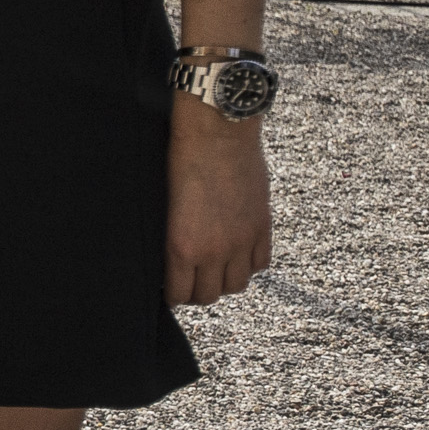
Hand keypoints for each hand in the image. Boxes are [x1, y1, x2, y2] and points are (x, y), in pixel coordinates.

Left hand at [163, 106, 270, 304]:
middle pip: (209, 296)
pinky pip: (261, 264)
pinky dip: (249, 264)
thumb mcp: (166, 207)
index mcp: (182, 247)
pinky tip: (238, 253)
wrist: (217, 133)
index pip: (179, 294)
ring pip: (237, 285)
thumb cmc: (181, 161)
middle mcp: (214, 251)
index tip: (170, 288)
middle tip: (190, 281)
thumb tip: (174, 257)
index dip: (173, 295)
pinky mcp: (262, 226)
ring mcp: (242, 241)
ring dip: (225, 281)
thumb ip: (173, 237)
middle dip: (197, 292)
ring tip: (214, 269)